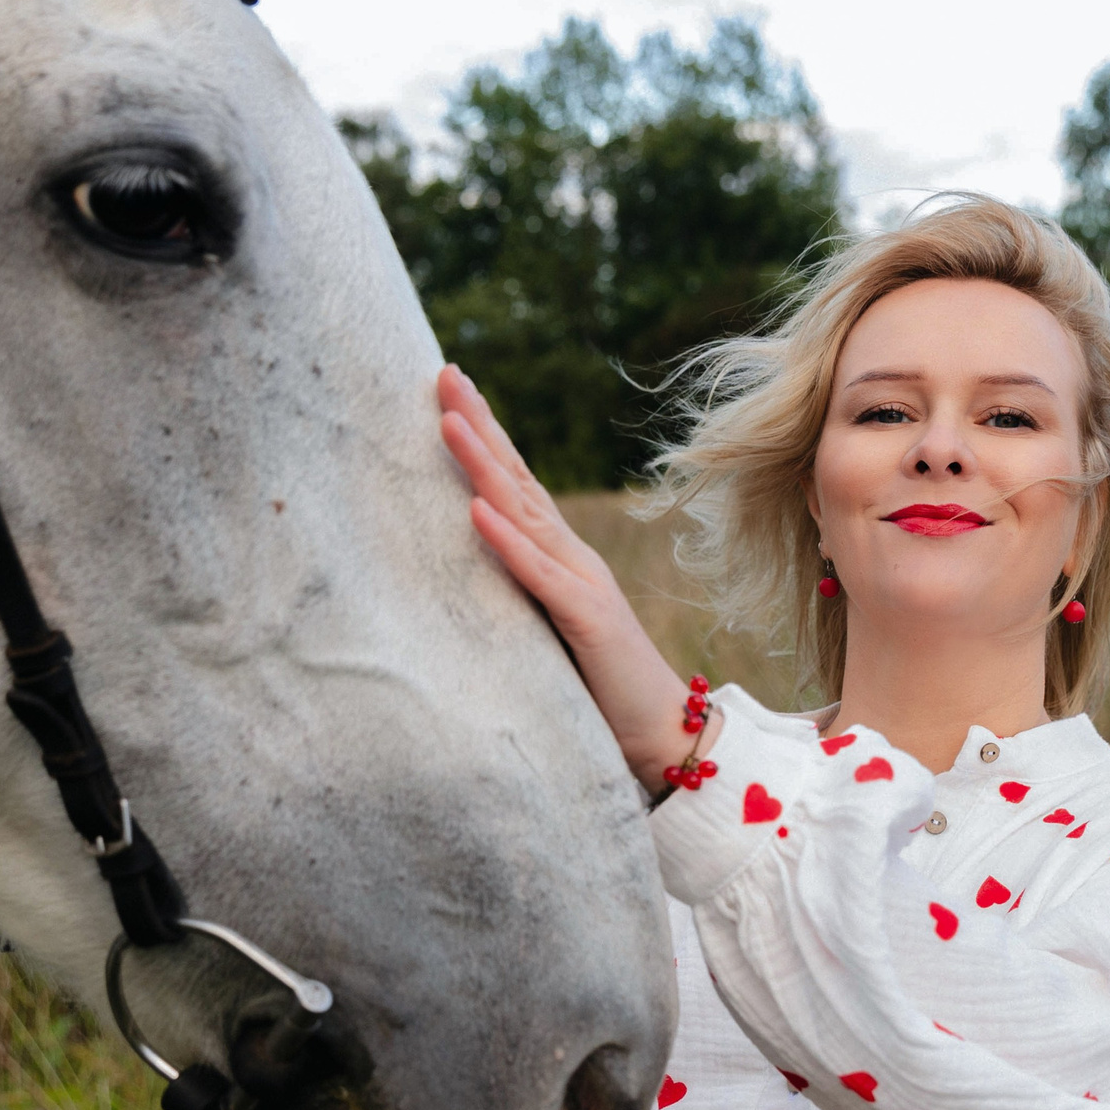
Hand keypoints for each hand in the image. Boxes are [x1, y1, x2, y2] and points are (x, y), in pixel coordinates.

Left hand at [436, 365, 715, 789]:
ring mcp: (582, 583)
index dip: (483, 437)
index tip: (448, 392)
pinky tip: (476, 511)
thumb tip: (464, 582)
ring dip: (484, 465)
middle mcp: (572, 557)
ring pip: (525, 512)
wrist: (667, 735)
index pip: (514, 487)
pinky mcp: (587, 620)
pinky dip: (507, 541)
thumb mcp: (546, 634)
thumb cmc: (602, 690)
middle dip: (479, 424)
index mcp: (559, 558)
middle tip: (442, 373)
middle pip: (517, 480)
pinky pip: (539, 575)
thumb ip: (518, 599)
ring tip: (447, 422)